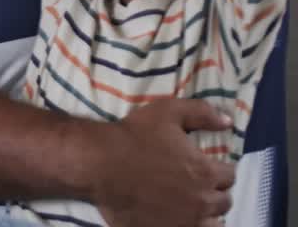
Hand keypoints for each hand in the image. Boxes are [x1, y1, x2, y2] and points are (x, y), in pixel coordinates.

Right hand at [91, 99, 234, 226]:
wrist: (99, 164)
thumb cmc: (133, 136)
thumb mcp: (167, 112)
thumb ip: (201, 113)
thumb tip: (228, 121)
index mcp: (205, 172)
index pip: (229, 176)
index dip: (220, 170)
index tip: (207, 166)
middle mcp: (201, 200)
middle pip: (223, 202)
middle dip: (215, 192)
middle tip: (198, 185)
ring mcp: (184, 220)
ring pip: (212, 224)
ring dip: (207, 214)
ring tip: (193, 206)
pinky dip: (188, 225)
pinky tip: (178, 217)